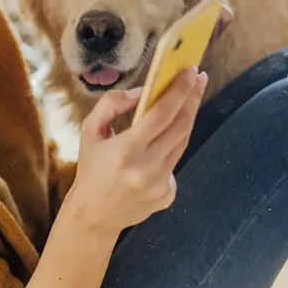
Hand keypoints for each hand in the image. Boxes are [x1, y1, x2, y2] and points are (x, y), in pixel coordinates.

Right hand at [68, 68, 206, 233]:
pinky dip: (171, 147)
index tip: (191, 72)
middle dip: (191, 99)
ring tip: (189, 99)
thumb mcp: (90, 131)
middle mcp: (146, 169)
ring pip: (182, 143)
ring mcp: (160, 185)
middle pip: (180, 126)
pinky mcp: (167, 195)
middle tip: (197, 78)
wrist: (93, 215)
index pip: (161, 114)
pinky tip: (163, 141)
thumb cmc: (90, 168)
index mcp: (125, 151)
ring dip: (187, 118)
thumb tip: (143, 91)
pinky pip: (175, 162)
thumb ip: (112, 105)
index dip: (179, 91)